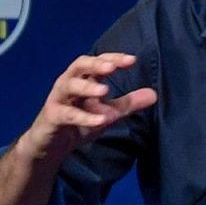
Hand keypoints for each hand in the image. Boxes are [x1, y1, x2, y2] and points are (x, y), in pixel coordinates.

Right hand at [20, 53, 156, 160]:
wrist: (51, 146)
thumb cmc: (78, 123)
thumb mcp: (107, 112)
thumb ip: (128, 103)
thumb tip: (154, 94)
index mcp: (83, 79)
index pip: (98, 62)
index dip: (113, 58)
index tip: (132, 60)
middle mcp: (69, 83)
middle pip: (80, 65)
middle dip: (96, 64)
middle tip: (113, 67)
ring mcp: (59, 99)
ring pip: (69, 86)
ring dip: (87, 87)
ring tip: (105, 91)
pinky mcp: (52, 117)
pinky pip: (67, 114)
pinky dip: (84, 117)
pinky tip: (100, 120)